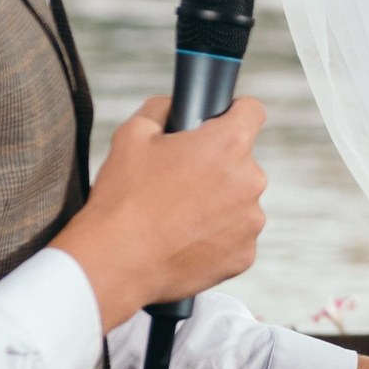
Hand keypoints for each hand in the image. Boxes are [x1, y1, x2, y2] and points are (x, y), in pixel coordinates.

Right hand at [49, 94, 267, 329]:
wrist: (116, 262)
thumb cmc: (123, 197)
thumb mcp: (132, 133)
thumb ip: (162, 108)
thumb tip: (176, 107)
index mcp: (228, 144)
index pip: (252, 111)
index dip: (235, 112)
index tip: (221, 121)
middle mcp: (250, 181)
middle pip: (242, 162)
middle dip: (217, 166)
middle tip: (180, 180)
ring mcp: (250, 221)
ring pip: (240, 201)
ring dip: (218, 203)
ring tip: (178, 216)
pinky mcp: (244, 255)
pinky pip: (236, 237)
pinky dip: (216, 237)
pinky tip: (185, 240)